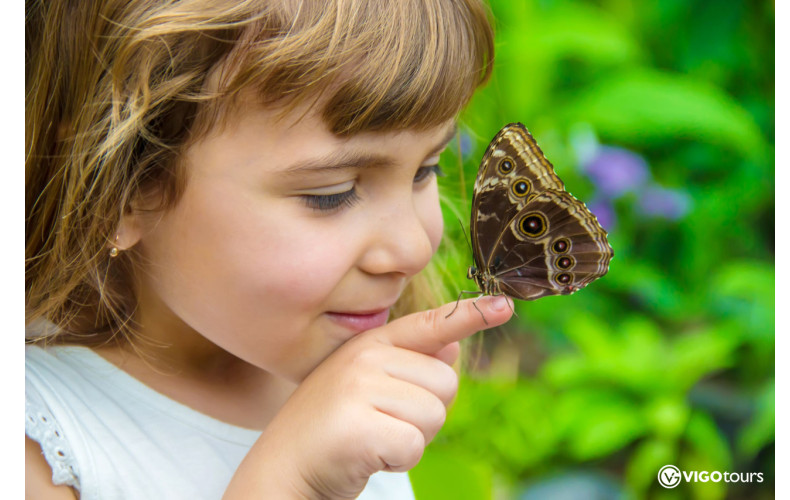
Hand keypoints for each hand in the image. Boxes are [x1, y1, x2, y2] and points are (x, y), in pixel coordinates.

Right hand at [224, 296, 513, 498]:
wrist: (283, 469)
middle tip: (382, 423)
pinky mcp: (358, 425)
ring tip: (372, 438)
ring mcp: (358, 388)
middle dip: (425, 414)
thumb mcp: (367, 388)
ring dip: (412, 438)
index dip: (470, 315)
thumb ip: (408, 364)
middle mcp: (364, 357)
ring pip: (434, 415)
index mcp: (369, 343)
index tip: (505, 307)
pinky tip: (367, 455)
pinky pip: (414, 445)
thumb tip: (451, 348)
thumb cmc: (331, 430)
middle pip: (446, 382)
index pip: (429, 324)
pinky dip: (397, 460)